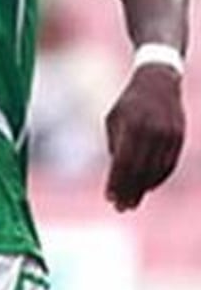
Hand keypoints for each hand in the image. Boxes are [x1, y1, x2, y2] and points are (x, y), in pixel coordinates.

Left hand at [104, 64, 185, 211]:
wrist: (158, 82)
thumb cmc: (129, 103)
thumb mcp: (114, 119)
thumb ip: (115, 146)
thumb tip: (116, 175)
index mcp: (132, 125)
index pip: (123, 162)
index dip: (116, 182)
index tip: (109, 198)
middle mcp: (152, 131)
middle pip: (140, 170)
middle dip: (129, 191)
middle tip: (120, 207)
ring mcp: (169, 135)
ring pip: (156, 170)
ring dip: (143, 189)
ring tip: (132, 202)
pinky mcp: (179, 138)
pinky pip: (168, 165)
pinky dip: (158, 179)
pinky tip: (147, 188)